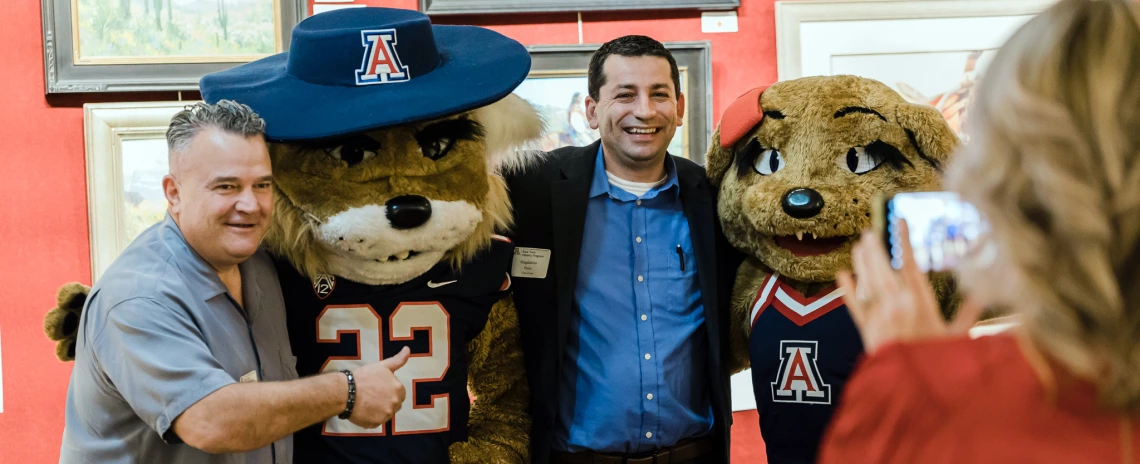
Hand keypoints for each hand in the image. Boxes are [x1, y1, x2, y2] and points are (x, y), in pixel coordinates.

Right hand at [347, 346, 409, 428]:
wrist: (346, 391)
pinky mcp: (375, 423)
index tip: (378, 388)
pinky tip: (363, 409)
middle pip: (394, 405)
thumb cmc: (363, 377)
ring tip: (366, 402)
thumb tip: (408, 349)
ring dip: (378, 410)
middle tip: (372, 395)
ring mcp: (386, 415)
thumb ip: (398, 360)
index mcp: (399, 390)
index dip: (389, 391)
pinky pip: (376, 422)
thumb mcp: (382, 366)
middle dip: (385, 401)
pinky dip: (370, 417)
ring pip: (385, 414)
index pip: (399, 394)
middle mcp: (395, 404)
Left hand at [836, 220, 982, 353]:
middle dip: (876, 249)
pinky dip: (847, 290)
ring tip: (858, 246)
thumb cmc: (938, 362)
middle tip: (869, 232)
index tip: (900, 222)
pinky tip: (842, 275)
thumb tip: (984, 294)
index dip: (905, 241)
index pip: (911, 264)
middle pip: (884, 269)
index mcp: (922, 303)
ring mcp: (880, 316)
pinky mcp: (867, 330)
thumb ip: (968, 314)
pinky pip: (854, 306)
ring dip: (862, 262)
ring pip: (868, 282)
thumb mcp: (959, 337)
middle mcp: (898, 305)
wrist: (912, 387)